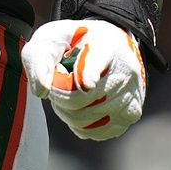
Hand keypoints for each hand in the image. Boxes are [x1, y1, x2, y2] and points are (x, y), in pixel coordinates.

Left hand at [23, 18, 146, 140]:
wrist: (112, 46)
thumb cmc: (75, 42)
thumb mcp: (53, 37)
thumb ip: (40, 58)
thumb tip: (42, 91)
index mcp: (104, 44)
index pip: (97, 61)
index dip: (89, 74)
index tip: (87, 84)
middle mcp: (124, 70)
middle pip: (78, 99)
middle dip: (58, 96)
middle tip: (58, 83)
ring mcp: (130, 95)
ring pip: (84, 120)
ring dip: (67, 111)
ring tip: (69, 93)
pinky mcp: (130, 115)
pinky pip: (96, 132)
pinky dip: (81, 125)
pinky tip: (81, 107)